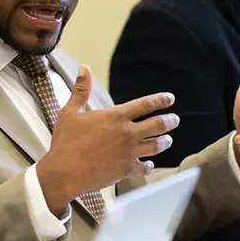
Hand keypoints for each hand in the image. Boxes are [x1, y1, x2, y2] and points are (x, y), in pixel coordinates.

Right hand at [36, 65, 177, 214]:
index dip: (161, 100)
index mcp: (116, 116)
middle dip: (170, 121)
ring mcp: (129, 152)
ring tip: (168, 140)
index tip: (170, 98)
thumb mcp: (71, 112)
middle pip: (158, 125)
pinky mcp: (126, 170)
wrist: (64, 172)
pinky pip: (144, 167)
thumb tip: (84, 68)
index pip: (145, 104)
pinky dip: (148, 165)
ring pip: (156, 146)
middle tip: (175, 120)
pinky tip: (148, 165)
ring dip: (164, 142)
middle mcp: (127, 133)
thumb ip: (81, 89)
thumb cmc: (65, 142)